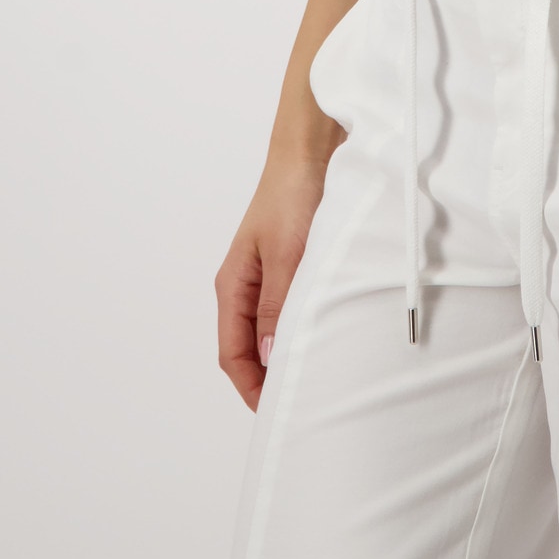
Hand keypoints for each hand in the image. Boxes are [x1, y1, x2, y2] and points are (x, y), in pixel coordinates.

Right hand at [214, 154, 328, 409]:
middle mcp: (247, 284)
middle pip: (250, 347)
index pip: (233, 354)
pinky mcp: (293, 264)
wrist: (312, 148)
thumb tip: (269, 356)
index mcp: (233, 285)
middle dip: (268, 378)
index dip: (251, 387)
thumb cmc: (293, 193)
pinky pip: (291, 308)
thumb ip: (277, 303)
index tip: (275, 410)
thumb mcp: (286, 253)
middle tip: (300, 401)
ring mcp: (269, 275)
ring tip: (314, 375)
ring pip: (272, 329)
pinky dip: (302, 326)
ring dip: (287, 352)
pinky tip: (325, 334)